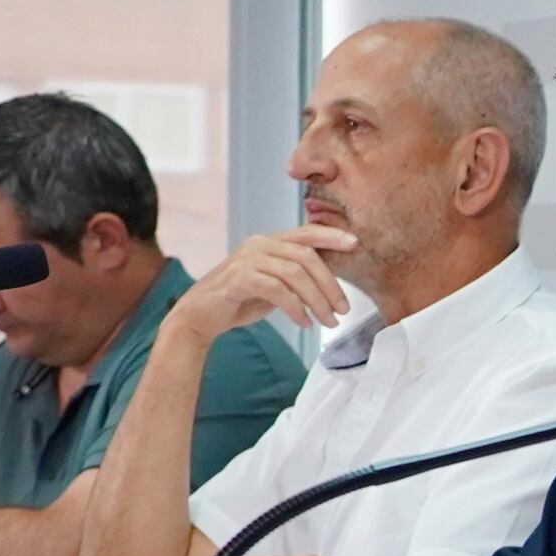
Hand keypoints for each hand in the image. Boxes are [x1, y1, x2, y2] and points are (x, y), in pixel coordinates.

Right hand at [179, 224, 362, 341]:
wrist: (200, 315)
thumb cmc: (239, 300)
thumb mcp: (274, 284)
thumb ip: (295, 277)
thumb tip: (330, 282)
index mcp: (269, 242)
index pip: (306, 233)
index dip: (331, 236)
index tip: (355, 244)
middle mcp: (258, 245)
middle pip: (305, 257)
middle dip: (329, 284)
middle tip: (343, 309)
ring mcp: (247, 260)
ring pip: (294, 274)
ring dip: (316, 301)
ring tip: (328, 322)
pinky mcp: (238, 279)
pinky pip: (277, 290)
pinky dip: (295, 308)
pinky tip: (304, 323)